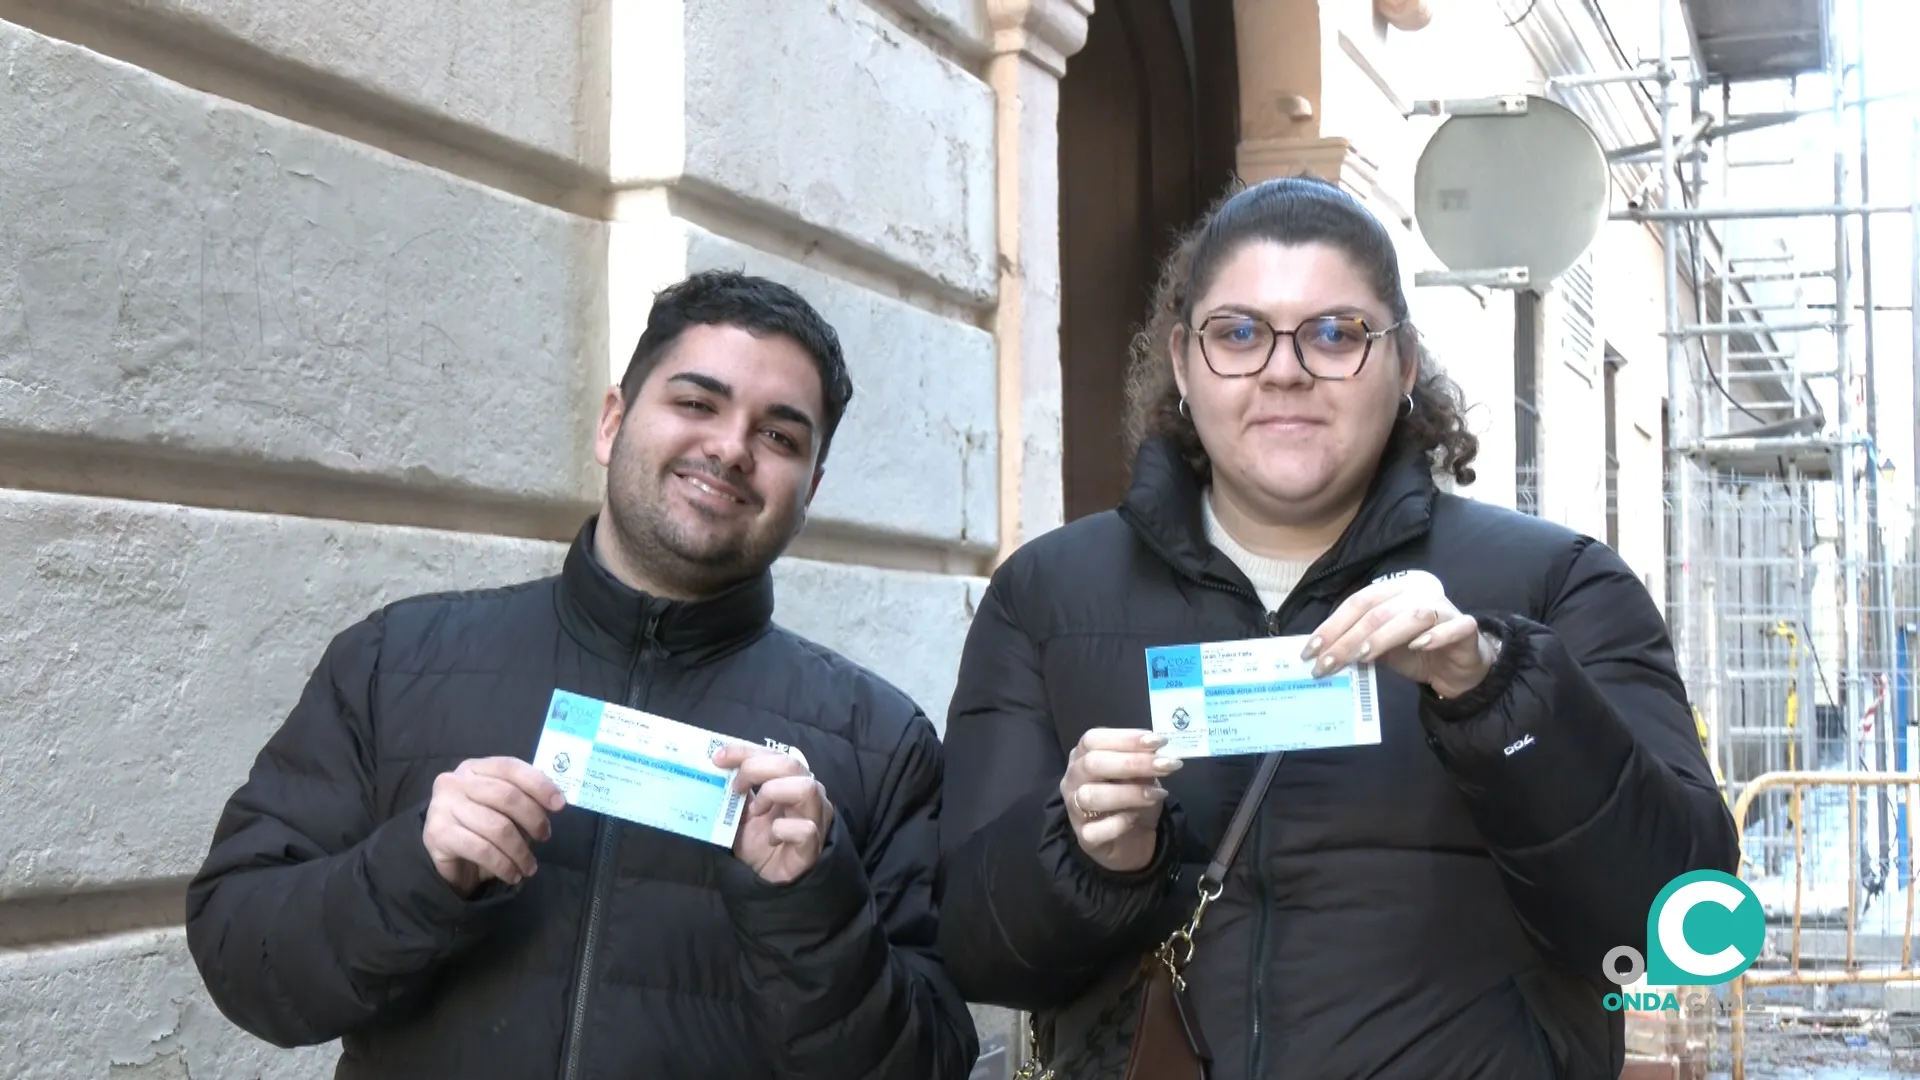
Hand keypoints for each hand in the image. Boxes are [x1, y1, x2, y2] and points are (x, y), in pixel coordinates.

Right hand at [422, 757, 565, 896]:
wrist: (445, 857)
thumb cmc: (480, 827)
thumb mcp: (503, 808)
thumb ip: (523, 799)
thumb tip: (555, 803)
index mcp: (474, 768)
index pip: (511, 768)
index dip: (539, 784)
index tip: (559, 805)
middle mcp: (454, 782)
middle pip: (506, 796)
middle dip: (533, 819)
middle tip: (544, 837)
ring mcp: (443, 807)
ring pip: (497, 827)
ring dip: (520, 851)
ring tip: (530, 866)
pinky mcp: (438, 835)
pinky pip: (482, 850)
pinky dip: (503, 865)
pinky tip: (512, 874)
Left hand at [714, 744, 834, 884]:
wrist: (767, 877)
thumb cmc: (758, 840)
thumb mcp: (740, 810)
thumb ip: (736, 789)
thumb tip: (716, 767)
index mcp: (791, 780)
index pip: (774, 753)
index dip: (746, 751)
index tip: (719, 757)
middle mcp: (809, 793)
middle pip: (791, 764)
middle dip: (757, 768)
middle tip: (736, 787)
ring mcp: (815, 817)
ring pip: (806, 788)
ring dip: (773, 794)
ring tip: (756, 812)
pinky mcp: (813, 844)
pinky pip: (804, 828)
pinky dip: (782, 830)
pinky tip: (772, 838)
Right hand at [1060, 728, 1179, 873]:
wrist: (1133, 840)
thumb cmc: (1134, 799)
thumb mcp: (1142, 776)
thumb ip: (1144, 763)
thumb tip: (1158, 754)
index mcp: (1083, 756)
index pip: (1093, 739)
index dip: (1126, 738)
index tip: (1158, 741)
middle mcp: (1073, 779)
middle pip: (1092, 763)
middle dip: (1132, 763)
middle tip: (1165, 766)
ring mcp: (1075, 809)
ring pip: (1090, 795)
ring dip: (1128, 793)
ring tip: (1157, 794)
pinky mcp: (1084, 837)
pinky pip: (1095, 829)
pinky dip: (1118, 823)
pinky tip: (1135, 818)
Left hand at [1302, 570, 1498, 698]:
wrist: (1457, 668)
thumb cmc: (1415, 652)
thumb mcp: (1380, 648)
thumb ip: (1357, 644)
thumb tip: (1321, 654)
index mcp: (1394, 589)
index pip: (1358, 603)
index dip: (1332, 626)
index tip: (1310, 651)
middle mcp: (1419, 591)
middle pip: (1378, 610)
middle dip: (1348, 638)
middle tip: (1327, 665)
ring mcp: (1445, 608)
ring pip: (1411, 615)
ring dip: (1383, 636)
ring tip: (1362, 656)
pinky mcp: (1466, 628)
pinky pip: (1454, 627)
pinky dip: (1435, 635)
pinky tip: (1417, 647)